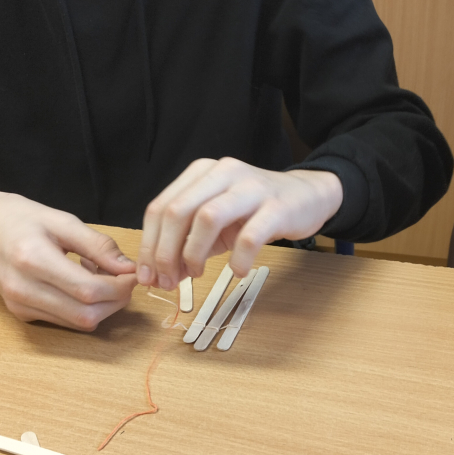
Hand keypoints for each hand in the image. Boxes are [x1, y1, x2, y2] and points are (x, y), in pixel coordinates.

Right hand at [0, 185, 137, 330]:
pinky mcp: (21, 314)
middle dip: (116, 301)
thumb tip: (129, 268)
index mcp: (33, 260)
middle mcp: (23, 290)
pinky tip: (80, 283)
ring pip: (78, 323)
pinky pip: (65, 320)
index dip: (119, 287)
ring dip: (102, 306)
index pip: (88, 290)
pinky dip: (83, 307)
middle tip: (125, 278)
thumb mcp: (61, 220)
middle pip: (87, 315)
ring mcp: (20, 306)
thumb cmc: (18, 217)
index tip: (133, 273)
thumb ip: (98, 245)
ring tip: (99, 275)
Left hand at [137, 157, 342, 289]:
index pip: (160, 207)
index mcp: (200, 173)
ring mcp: (250, 188)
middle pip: (178, 211)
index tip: (147, 276)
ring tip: (197, 274)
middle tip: (167, 281)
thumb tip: (159, 277)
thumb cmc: (254, 211)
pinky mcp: (276, 207)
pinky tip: (237, 271)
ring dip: (194, 253)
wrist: (306, 196)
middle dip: (165, 252)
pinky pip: (250, 235)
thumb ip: (186, 245)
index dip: (148, 245)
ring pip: (207, 217)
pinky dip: (238, 258)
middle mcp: (222, 173)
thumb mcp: (216, 225)